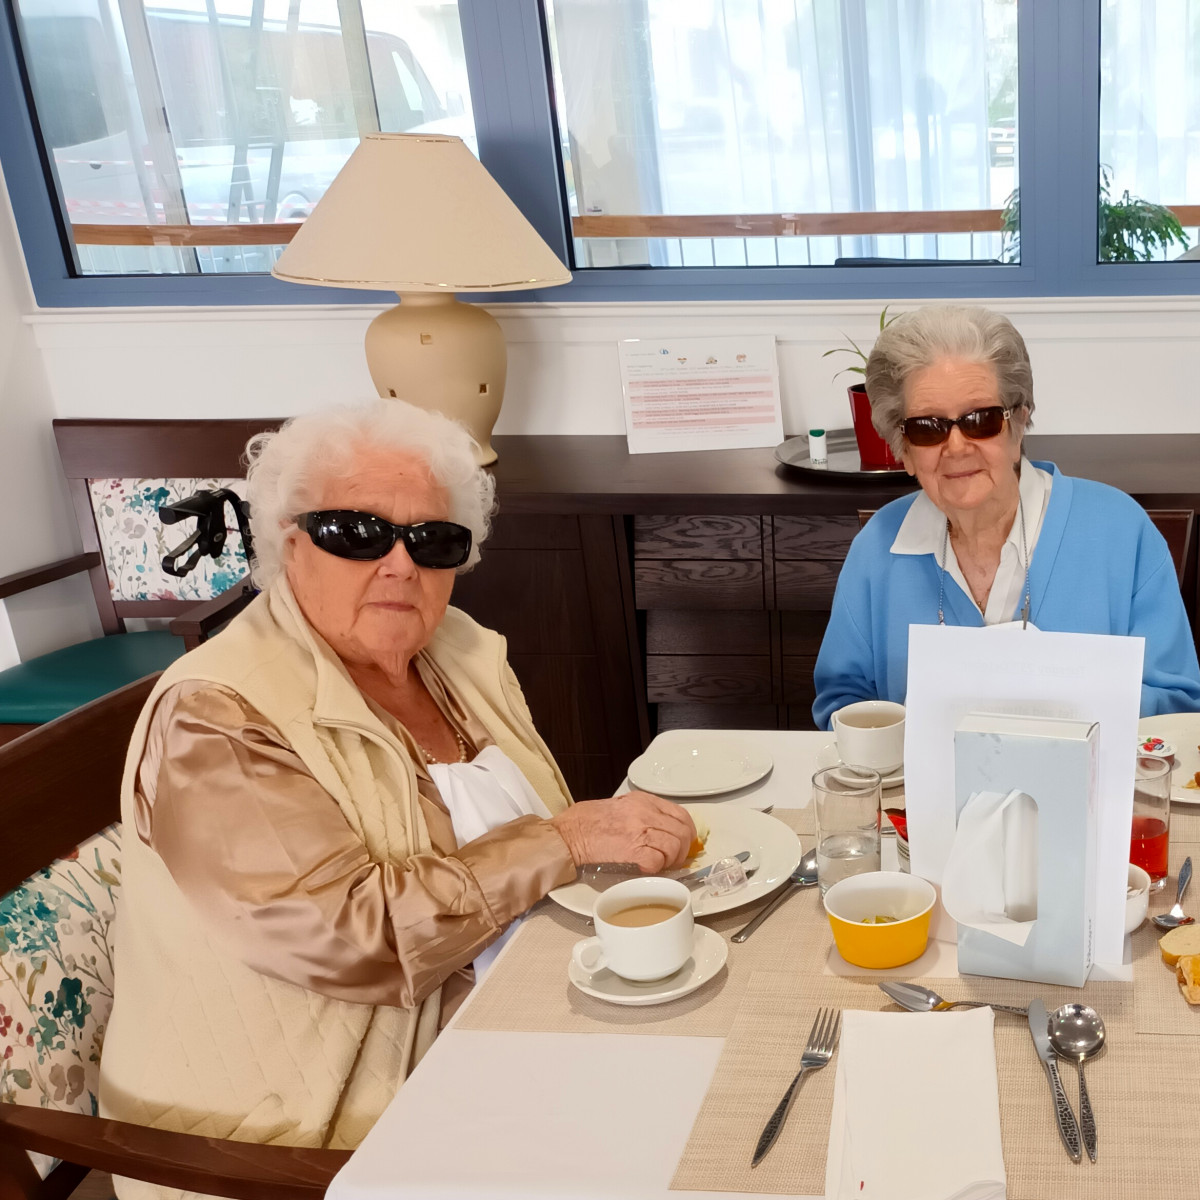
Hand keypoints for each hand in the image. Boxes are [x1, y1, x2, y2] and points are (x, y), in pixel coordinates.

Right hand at [550, 792, 696, 874]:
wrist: (569, 833)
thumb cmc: (589, 821)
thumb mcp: (622, 806)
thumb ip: (644, 814)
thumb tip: (665, 832)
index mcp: (643, 800)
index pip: (681, 814)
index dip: (687, 832)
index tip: (685, 842)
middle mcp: (645, 812)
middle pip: (682, 832)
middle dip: (682, 850)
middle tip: (673, 860)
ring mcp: (639, 830)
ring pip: (674, 847)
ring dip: (670, 861)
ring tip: (659, 865)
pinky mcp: (632, 849)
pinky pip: (658, 861)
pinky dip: (655, 868)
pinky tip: (645, 868)